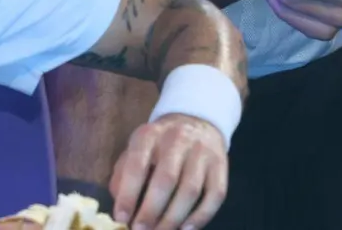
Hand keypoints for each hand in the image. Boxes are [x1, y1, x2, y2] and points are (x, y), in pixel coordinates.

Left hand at [110, 114, 227, 229]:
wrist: (196, 121)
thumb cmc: (158, 145)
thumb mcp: (136, 149)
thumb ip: (123, 176)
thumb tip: (121, 210)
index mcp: (150, 135)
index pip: (137, 165)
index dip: (128, 195)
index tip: (121, 218)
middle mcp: (178, 139)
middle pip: (166, 179)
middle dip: (151, 211)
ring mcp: (202, 151)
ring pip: (190, 190)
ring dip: (174, 218)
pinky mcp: (220, 164)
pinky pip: (215, 194)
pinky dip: (201, 216)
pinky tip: (186, 229)